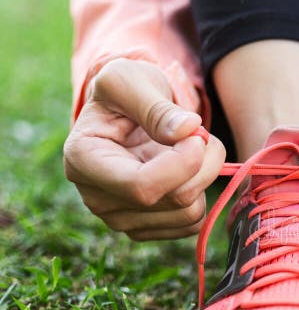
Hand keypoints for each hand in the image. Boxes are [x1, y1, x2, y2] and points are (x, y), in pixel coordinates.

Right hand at [64, 58, 225, 239]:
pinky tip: (187, 169)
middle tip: (200, 133)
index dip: (184, 163)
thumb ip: (156, 106)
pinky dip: (201, 193)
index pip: (142, 186)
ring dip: (205, 175)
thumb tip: (187, 130)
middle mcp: (96, 199)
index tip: (198, 134)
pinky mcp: (144, 229)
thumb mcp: (131, 81)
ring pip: (190, 213)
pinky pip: (192, 223)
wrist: (124, 112)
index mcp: (82, 160)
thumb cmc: (125, 91)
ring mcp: (120, 219)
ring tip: (191, 147)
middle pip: (176, 199)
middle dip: (203, 162)